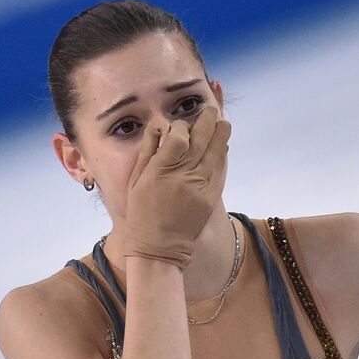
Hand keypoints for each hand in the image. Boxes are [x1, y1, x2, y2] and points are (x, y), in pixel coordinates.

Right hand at [122, 105, 231, 270]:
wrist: (160, 247)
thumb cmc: (142, 213)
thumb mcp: (136, 181)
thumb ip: (148, 151)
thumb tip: (158, 126)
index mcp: (161, 170)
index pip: (178, 135)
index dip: (181, 125)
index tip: (178, 125)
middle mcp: (184, 175)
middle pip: (202, 137)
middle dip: (207, 120)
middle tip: (210, 110)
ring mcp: (201, 186)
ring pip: (217, 151)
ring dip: (220, 133)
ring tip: (221, 122)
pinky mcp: (212, 197)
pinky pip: (221, 169)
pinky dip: (222, 155)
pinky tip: (222, 145)